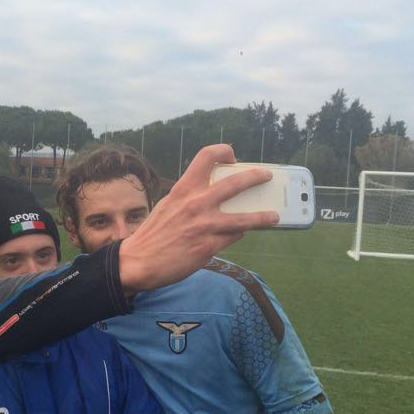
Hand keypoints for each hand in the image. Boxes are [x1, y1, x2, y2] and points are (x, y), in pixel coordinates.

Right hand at [118, 144, 277, 293]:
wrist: (137, 262)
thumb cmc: (153, 234)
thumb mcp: (168, 206)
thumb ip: (190, 198)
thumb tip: (214, 196)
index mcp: (183, 189)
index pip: (206, 156)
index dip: (224, 151)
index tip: (233, 157)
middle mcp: (196, 204)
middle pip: (236, 183)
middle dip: (256, 177)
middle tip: (266, 176)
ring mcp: (204, 226)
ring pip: (245, 218)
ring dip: (263, 216)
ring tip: (275, 217)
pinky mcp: (208, 247)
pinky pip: (233, 237)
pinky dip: (238, 234)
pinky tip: (240, 234)